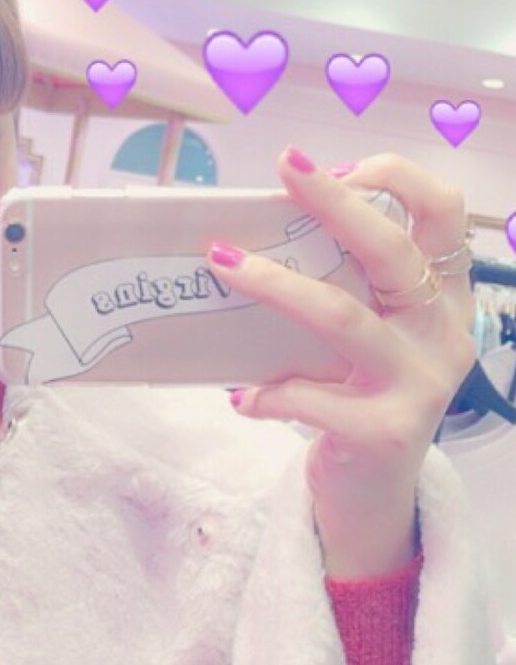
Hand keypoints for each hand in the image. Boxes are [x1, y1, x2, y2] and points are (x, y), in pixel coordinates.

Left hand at [206, 147, 476, 577]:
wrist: (374, 499)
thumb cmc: (357, 399)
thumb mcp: (364, 339)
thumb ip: (341, 290)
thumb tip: (256, 233)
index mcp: (443, 298)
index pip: (442, 214)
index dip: (393, 178)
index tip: (334, 165)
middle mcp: (443, 334)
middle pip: (392, 250)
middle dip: (335, 201)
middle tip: (285, 168)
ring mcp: (419, 385)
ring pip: (342, 316)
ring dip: (273, 284)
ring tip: (221, 262)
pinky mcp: (382, 432)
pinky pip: (308, 397)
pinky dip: (264, 392)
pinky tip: (239, 397)